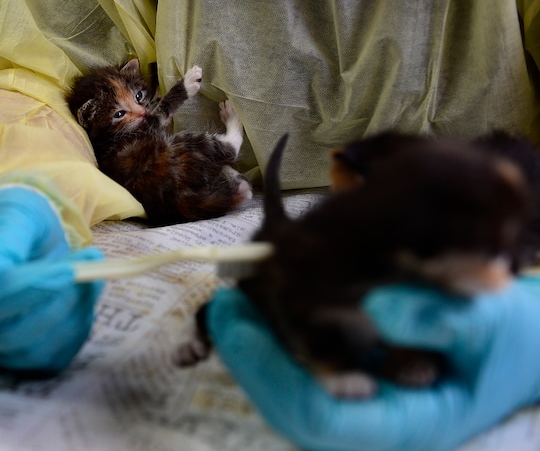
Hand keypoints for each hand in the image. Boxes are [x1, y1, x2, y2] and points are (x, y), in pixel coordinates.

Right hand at [0, 187, 103, 371]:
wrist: (27, 235)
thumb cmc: (13, 219)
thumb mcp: (10, 213)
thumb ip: (1, 239)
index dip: (18, 292)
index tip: (65, 271)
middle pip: (3, 334)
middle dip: (53, 299)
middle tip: (89, 263)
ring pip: (32, 349)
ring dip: (71, 311)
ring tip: (91, 269)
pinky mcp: (19, 354)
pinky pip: (52, 356)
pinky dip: (77, 325)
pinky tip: (87, 292)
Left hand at [206, 277, 539, 450]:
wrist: (515, 352)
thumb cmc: (508, 344)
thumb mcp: (491, 326)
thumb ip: (443, 318)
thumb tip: (378, 305)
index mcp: (403, 426)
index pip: (318, 416)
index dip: (270, 372)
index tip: (238, 323)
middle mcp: (372, 424)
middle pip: (289, 408)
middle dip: (248, 360)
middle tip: (223, 307)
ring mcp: (361, 407)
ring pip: (289, 393)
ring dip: (254, 352)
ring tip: (230, 306)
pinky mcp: (355, 382)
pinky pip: (304, 372)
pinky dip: (277, 342)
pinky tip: (260, 309)